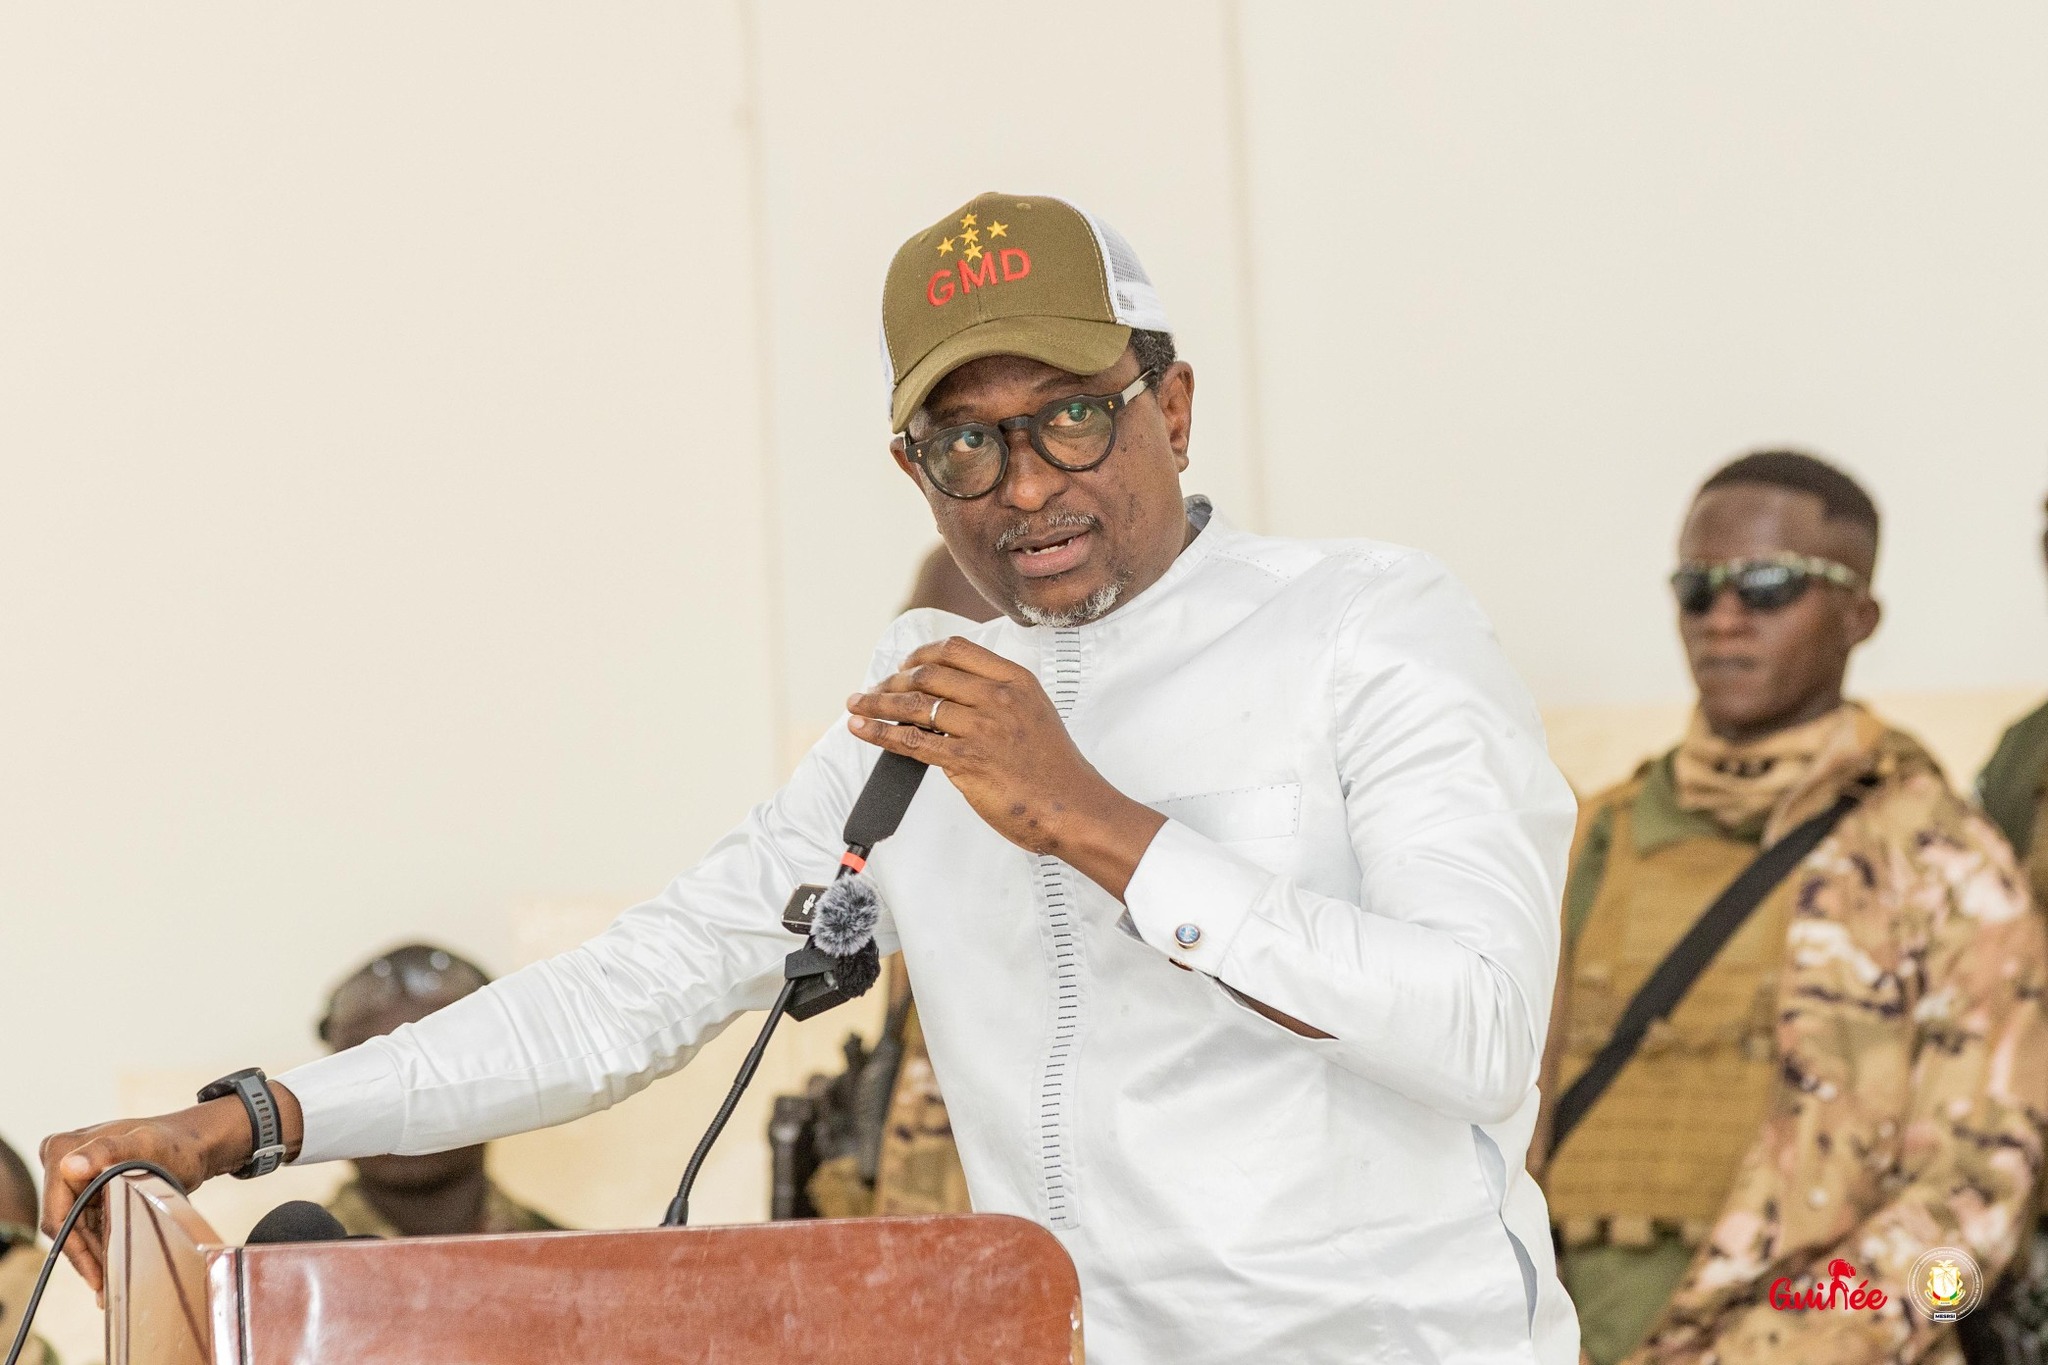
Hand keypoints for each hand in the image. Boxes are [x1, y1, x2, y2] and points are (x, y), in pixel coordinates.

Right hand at [40, 1086, 301, 1291]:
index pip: (58, 1213)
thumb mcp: (145, 1146)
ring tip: (109, 1287)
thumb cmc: (175, 1142)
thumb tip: (68, 1165)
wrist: (196, 1143)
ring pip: (76, 1227)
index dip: (76, 1249)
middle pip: (65, 1223)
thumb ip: (107, 1152)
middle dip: (86, 1257)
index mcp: (62, 1150)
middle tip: (105, 1289)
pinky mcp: (88, 1188)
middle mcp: (62, 1160)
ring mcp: (75, 1176)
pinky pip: (88, 1223)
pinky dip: (101, 1244)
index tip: (96, 1277)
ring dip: (93, 1256)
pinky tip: (113, 1268)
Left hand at [846, 636, 1164, 898]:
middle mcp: (998, 697)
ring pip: (914, 704)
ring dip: (877, 702)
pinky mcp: (967, 760)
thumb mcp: (1034, 714)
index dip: (921, 654)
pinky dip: (880, 733)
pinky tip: (863, 730)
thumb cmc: (1055, 769)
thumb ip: (998, 698)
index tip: (903, 664)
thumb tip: (952, 697)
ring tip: (856, 705)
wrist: (1074, 808)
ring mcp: (982, 727)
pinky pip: (912, 741)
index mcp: (1015, 680)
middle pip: (928, 673)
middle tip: (874, 690)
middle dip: (892, 679)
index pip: (956, 649)